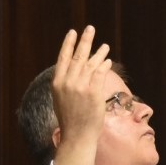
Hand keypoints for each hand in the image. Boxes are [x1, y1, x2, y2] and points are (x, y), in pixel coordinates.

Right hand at [49, 26, 112, 164]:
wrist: (77, 135)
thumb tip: (72, 70)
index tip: (72, 32)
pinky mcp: (94, 92)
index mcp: (57, 83)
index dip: (68, 44)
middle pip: (78, 56)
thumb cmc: (70, 120)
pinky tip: (107, 60)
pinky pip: (100, 73)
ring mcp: (81, 86)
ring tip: (104, 45)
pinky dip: (104, 65)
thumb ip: (65, 84)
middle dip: (85, 40)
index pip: (63, 57)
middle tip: (90, 28)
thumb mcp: (60, 99)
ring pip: (91, 63)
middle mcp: (68, 82)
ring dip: (98, 52)